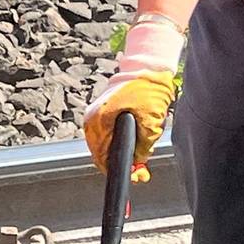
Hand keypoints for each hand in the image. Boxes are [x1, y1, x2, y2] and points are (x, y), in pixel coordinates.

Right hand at [82, 14, 183, 183]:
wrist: (146, 66)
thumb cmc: (148, 88)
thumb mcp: (151, 123)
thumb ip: (143, 147)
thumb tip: (139, 166)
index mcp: (99, 120)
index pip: (102, 157)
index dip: (118, 171)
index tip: (132, 178)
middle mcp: (92, 118)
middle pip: (102, 153)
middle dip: (122, 163)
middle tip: (143, 171)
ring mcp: (94, 114)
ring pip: (105, 145)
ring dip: (122, 152)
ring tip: (142, 151)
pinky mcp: (101, 111)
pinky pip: (107, 134)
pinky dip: (119, 141)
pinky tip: (135, 140)